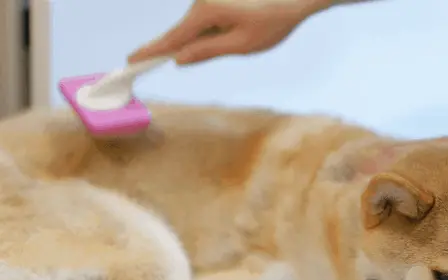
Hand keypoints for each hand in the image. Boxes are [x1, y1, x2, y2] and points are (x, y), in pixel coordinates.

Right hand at [128, 0, 330, 65]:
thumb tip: (179, 59)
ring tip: (239, 40)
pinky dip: (213, 33)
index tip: (130, 61)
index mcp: (206, 13)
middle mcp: (202, 1)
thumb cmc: (273, 20)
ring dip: (206, 42)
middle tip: (151, 61)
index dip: (151, 52)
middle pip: (182, 33)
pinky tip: (238, 32)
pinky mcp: (218, 0)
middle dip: (179, 50)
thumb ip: (207, 51)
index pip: (172, 39)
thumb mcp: (241, 44)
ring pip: (196, 28)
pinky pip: (208, 21)